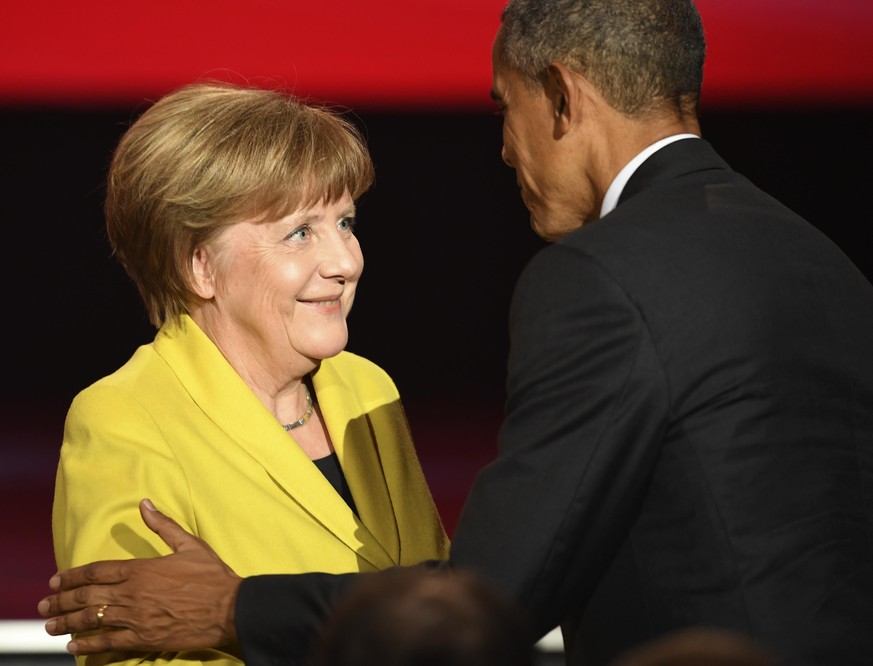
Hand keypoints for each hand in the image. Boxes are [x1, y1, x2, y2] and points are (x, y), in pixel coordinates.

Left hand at [37, 499, 241, 654]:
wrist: (230, 608)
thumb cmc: (213, 576)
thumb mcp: (190, 544)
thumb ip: (163, 525)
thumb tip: (145, 503)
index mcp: (142, 569)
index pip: (97, 571)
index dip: (73, 575)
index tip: (56, 580)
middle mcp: (134, 593)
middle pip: (87, 596)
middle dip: (62, 601)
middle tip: (44, 606)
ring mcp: (137, 618)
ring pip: (93, 620)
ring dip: (67, 623)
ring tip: (50, 626)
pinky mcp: (145, 638)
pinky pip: (109, 642)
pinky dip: (89, 644)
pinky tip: (74, 646)